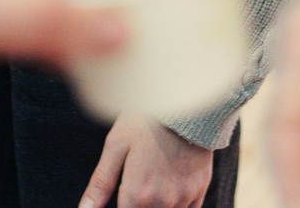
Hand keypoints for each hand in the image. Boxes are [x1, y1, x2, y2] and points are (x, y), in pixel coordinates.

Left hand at [83, 116, 215, 207]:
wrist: (184, 101)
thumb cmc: (144, 121)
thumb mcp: (115, 146)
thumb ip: (100, 184)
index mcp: (137, 195)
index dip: (122, 204)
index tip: (123, 193)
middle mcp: (162, 203)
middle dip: (137, 204)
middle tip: (136, 183)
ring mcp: (184, 198)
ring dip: (155, 205)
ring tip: (151, 178)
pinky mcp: (199, 190)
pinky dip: (175, 205)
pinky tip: (168, 187)